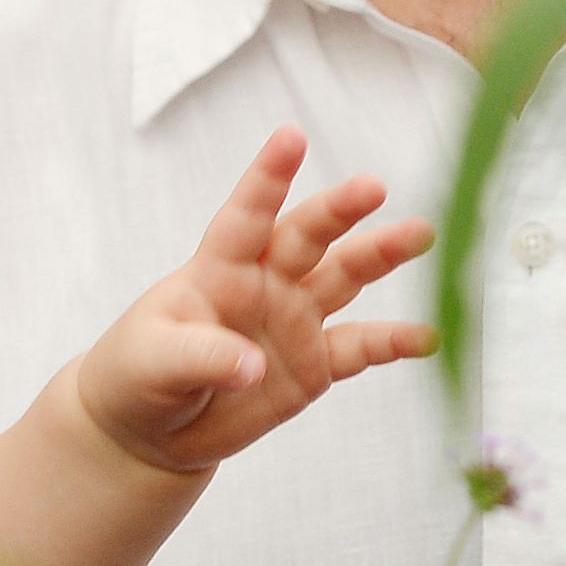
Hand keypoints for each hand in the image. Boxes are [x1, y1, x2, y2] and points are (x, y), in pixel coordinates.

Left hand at [76, 127, 433, 476]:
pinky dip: (393, 342)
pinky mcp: (313, 365)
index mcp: (216, 269)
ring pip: (344, 277)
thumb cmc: (137, 376)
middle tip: (372, 187)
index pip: (245, 215)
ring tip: (420, 233)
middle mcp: (264, 283)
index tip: (291, 137)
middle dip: (339, 210)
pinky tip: (428, 336)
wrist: (151, 428)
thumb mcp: (152, 362)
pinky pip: (361, 348)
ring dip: (380, 255)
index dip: (267, 179)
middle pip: (307, 236)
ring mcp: (293, 319)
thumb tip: (254, 365)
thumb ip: (200, 357)